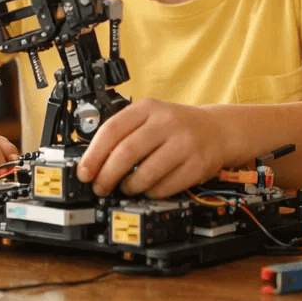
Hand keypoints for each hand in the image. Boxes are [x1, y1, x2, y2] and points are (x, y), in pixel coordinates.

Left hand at [75, 99, 228, 197]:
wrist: (218, 130)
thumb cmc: (176, 126)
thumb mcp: (150, 117)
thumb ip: (124, 133)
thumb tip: (93, 163)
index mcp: (148, 108)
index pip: (112, 130)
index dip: (93, 155)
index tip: (83, 173)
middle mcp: (167, 122)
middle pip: (126, 152)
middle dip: (107, 176)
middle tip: (100, 187)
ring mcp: (184, 143)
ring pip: (145, 174)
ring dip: (129, 187)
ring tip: (126, 187)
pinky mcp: (197, 165)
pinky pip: (165, 187)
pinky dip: (151, 192)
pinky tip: (149, 188)